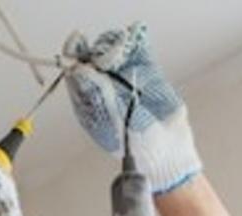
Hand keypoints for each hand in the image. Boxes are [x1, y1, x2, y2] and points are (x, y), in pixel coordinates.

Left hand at [63, 21, 202, 193]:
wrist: (165, 153)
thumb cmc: (134, 147)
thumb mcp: (109, 122)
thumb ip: (95, 95)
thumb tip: (80, 70)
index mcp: (88, 100)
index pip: (76, 72)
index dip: (76, 59)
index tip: (80, 54)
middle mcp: (103, 85)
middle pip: (92, 55)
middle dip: (97, 52)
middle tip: (106, 60)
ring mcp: (124, 76)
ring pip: (113, 47)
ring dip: (115, 44)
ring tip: (121, 53)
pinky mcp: (146, 70)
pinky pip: (137, 48)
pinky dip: (136, 39)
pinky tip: (136, 37)